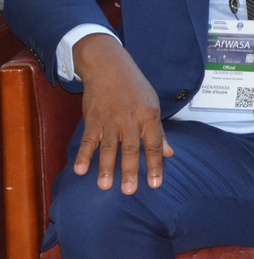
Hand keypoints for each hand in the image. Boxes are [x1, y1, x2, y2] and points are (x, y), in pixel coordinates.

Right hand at [72, 33, 173, 192]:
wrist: (109, 67)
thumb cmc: (135, 88)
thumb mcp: (153, 105)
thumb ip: (159, 132)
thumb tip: (169, 154)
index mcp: (149, 117)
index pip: (154, 144)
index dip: (155, 165)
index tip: (155, 184)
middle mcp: (130, 120)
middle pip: (131, 148)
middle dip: (130, 171)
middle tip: (129, 192)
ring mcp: (110, 120)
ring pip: (109, 147)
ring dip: (106, 167)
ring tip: (105, 186)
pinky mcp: (92, 119)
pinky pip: (87, 140)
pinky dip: (83, 155)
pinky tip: (79, 170)